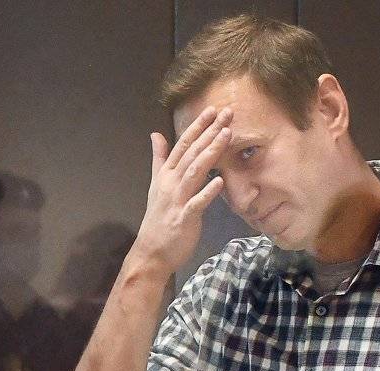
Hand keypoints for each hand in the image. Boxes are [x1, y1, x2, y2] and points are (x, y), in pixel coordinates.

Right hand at [129, 106, 232, 277]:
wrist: (152, 252)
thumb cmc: (158, 219)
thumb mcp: (156, 184)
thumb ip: (159, 158)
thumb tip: (156, 134)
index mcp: (166, 174)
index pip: (182, 145)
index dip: (197, 127)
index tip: (211, 110)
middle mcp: (171, 184)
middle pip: (191, 153)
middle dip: (209, 133)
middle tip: (227, 114)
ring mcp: (177, 201)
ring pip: (195, 172)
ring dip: (210, 153)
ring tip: (226, 136)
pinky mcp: (184, 219)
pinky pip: (197, 204)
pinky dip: (207, 193)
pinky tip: (220, 181)